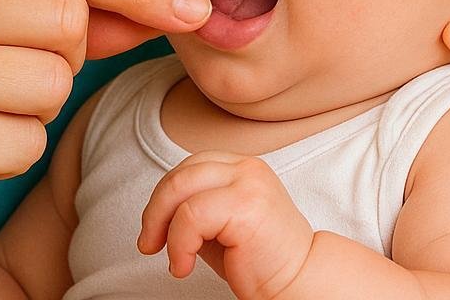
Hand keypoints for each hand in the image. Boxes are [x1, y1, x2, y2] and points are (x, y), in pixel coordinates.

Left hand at [138, 151, 316, 299]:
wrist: (299, 282)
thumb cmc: (261, 260)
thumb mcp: (220, 225)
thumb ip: (194, 206)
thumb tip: (156, 212)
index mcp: (242, 166)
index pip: (189, 167)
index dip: (164, 197)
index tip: (155, 230)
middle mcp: (247, 168)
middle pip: (180, 174)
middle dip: (155, 212)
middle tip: (150, 244)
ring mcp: (248, 182)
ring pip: (180, 190)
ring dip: (163, 227)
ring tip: (174, 259)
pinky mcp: (246, 205)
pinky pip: (191, 216)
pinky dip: (178, 244)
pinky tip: (184, 265)